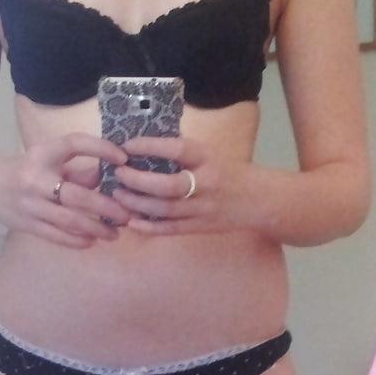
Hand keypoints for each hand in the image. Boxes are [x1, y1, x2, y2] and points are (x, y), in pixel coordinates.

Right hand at [2, 132, 132, 247]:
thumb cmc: (20, 172)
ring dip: (96, 228)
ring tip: (114, 233)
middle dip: (106, 207)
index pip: (73, 144)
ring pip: (69, 220)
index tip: (123, 157)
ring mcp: (30, 205)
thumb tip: (105, 176)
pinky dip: (76, 240)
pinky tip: (92, 241)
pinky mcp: (26, 225)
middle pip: (77, 195)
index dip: (100, 148)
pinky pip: (56, 236)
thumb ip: (74, 170)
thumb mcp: (44, 161)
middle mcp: (35, 179)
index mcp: (41, 155)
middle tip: (127, 214)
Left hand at [112, 135, 249, 235]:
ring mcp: (203, 208)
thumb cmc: (228, 171)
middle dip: (138, 180)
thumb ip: (182, 153)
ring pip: (165, 210)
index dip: (149, 147)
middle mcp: (206, 184)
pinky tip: (132, 222)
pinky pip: (171, 229)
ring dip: (138, 204)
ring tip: (118, 195)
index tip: (127, 146)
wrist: (257, 200)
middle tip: (118, 174)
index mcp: (208, 158)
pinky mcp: (200, 227)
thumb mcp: (209, 154)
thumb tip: (143, 147)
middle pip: (167, 186)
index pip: (176, 150)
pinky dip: (149, 227)